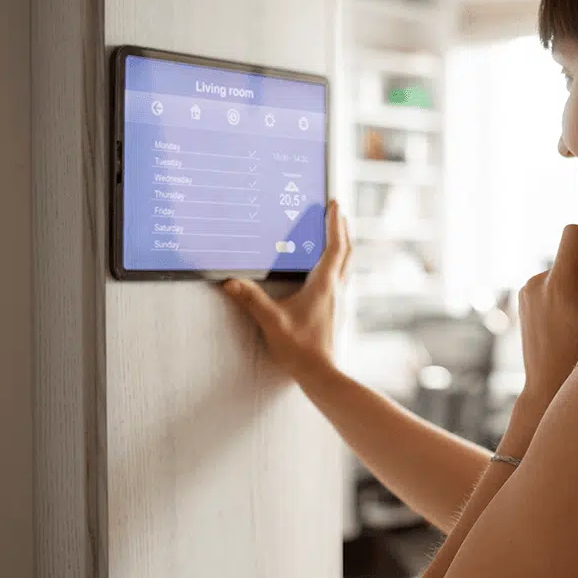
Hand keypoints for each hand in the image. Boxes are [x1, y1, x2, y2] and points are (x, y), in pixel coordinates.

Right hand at [219, 201, 351, 379]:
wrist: (321, 374)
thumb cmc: (300, 348)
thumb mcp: (272, 321)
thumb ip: (251, 300)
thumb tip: (230, 282)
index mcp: (324, 284)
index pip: (334, 245)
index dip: (334, 223)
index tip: (334, 203)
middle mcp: (337, 289)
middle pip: (347, 251)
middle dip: (342, 229)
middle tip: (337, 212)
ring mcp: (340, 300)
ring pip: (347, 265)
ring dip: (343, 246)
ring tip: (336, 234)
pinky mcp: (337, 311)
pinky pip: (342, 279)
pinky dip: (338, 265)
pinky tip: (327, 271)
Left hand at [501, 225, 577, 455]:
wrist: (549, 389)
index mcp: (558, 284)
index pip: (574, 234)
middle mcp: (537, 283)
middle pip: (573, 255)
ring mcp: (527, 292)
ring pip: (563, 271)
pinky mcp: (523, 302)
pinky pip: (551, 285)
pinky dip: (567, 292)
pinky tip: (577, 318)